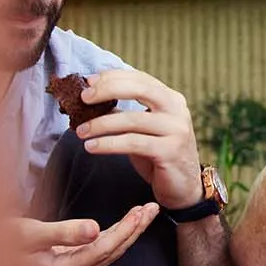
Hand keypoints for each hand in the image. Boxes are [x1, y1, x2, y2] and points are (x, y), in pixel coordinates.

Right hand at [13, 206, 159, 265]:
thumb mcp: (27, 234)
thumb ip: (61, 232)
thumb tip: (96, 229)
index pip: (103, 250)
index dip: (125, 230)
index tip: (142, 211)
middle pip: (111, 252)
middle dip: (134, 229)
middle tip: (154, 207)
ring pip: (107, 252)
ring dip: (128, 231)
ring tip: (146, 211)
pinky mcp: (65, 265)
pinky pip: (97, 251)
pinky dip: (113, 235)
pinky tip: (124, 224)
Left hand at [73, 69, 204, 209]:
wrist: (184, 187)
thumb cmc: (158, 154)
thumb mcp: (143, 129)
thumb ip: (124, 113)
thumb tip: (90, 102)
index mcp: (171, 99)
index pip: (140, 79)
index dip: (112, 78)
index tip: (88, 82)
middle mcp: (177, 110)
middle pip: (140, 89)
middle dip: (107, 90)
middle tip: (83, 98)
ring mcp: (176, 130)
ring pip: (132, 120)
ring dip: (101, 124)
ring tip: (80, 131)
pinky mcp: (170, 151)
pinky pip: (132, 143)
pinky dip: (108, 144)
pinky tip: (92, 147)